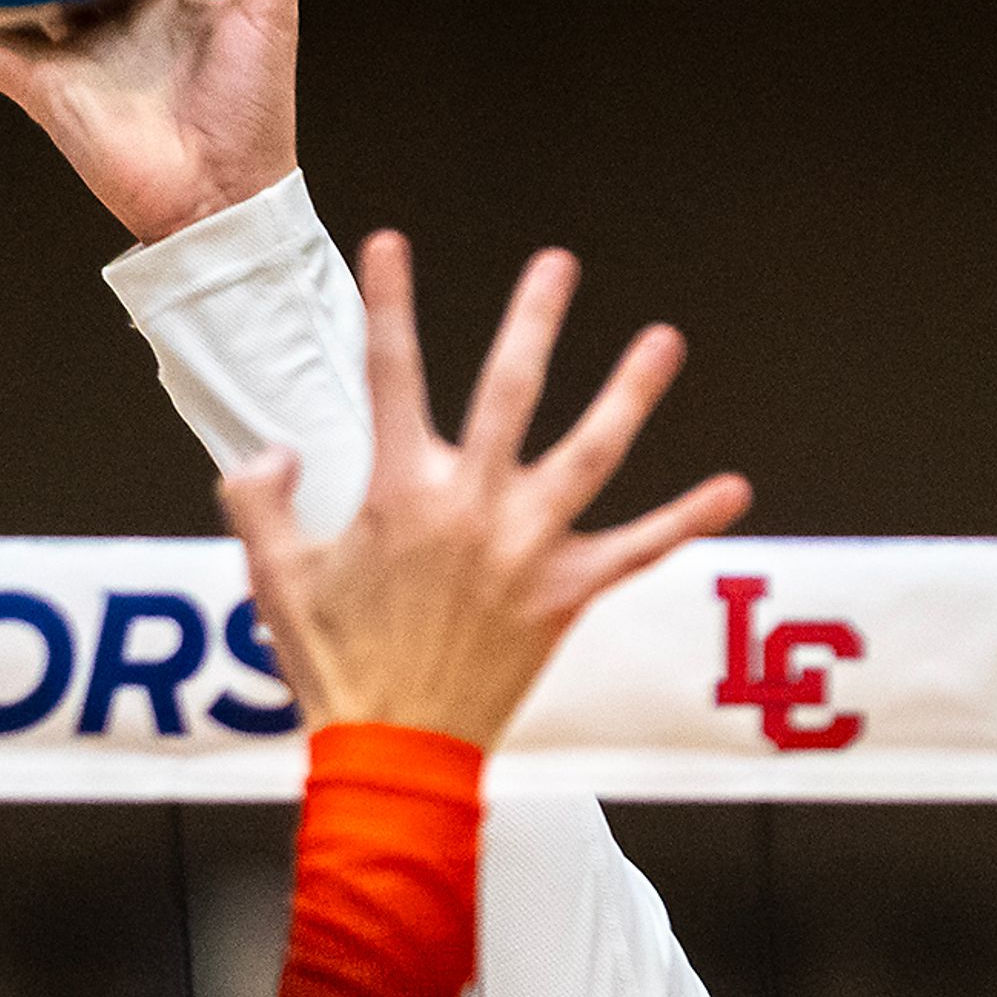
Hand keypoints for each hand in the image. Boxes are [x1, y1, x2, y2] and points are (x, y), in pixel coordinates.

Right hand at [219, 235, 749, 748]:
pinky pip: (638, 550)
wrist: (393, 753)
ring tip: (665, 339)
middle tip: (557, 263)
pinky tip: (734, 488)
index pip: (391, 373)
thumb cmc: (334, 666)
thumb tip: (275, 453)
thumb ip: (261, 500)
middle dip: (533, 319)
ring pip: (591, 452)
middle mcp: (471, 505)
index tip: (392, 243)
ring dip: (630, 392)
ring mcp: (526, 548)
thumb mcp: (275, 577)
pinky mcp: (566, 595)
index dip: (390, 303)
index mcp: (399, 491)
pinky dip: (686, 520)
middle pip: (509, 390)